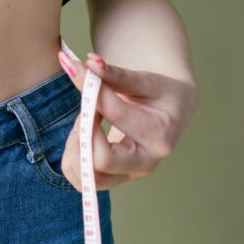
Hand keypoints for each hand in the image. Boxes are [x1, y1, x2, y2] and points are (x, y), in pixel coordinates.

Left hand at [57, 50, 198, 190]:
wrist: (170, 110)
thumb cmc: (158, 92)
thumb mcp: (143, 79)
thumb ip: (115, 74)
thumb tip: (90, 62)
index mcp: (159, 134)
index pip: (114, 115)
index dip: (91, 92)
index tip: (77, 71)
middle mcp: (146, 163)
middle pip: (100, 161)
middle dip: (82, 132)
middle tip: (86, 110)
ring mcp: (129, 175)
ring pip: (86, 178)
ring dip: (74, 147)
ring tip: (85, 123)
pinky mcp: (115, 179)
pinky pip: (82, 181)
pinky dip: (73, 158)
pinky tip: (83, 135)